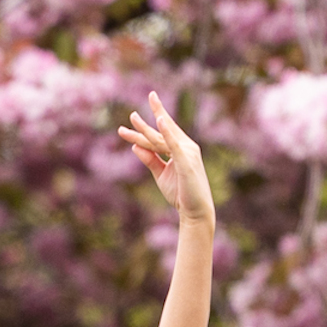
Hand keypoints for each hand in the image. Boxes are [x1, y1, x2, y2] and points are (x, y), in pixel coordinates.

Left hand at [117, 93, 215, 225]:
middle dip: (144, 124)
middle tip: (131, 115)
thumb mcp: (161, 174)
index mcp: (180, 149)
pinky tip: (160, 120)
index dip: (149, 123)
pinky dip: (167, 132)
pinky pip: (174, 144)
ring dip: (147, 129)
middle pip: (160, 133)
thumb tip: (135, 146)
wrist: (196, 211)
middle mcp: (185, 147)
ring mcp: (187, 153)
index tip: (135, 114)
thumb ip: (149, 159)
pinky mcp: (186, 161)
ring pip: (162, 138)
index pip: (161, 133)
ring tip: (133, 118)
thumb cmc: (181, 194)